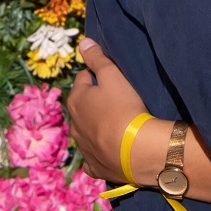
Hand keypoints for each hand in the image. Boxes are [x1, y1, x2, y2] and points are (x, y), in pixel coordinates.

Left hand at [66, 39, 150, 184]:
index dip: (97, 76)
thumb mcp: (113, 76)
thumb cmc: (124, 108)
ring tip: (116, 124)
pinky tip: (109, 151)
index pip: (83, 79)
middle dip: (94, 102)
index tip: (111, 79)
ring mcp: (83, 147)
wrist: (136, 150)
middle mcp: (74, 124)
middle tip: (116, 101)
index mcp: (76, 100)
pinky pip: (93, 157)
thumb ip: (97, 59)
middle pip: (83, 106)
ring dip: (96, 126)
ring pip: (86, 131)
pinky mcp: (94, 167)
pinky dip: (99, 152)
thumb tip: (83, 43)